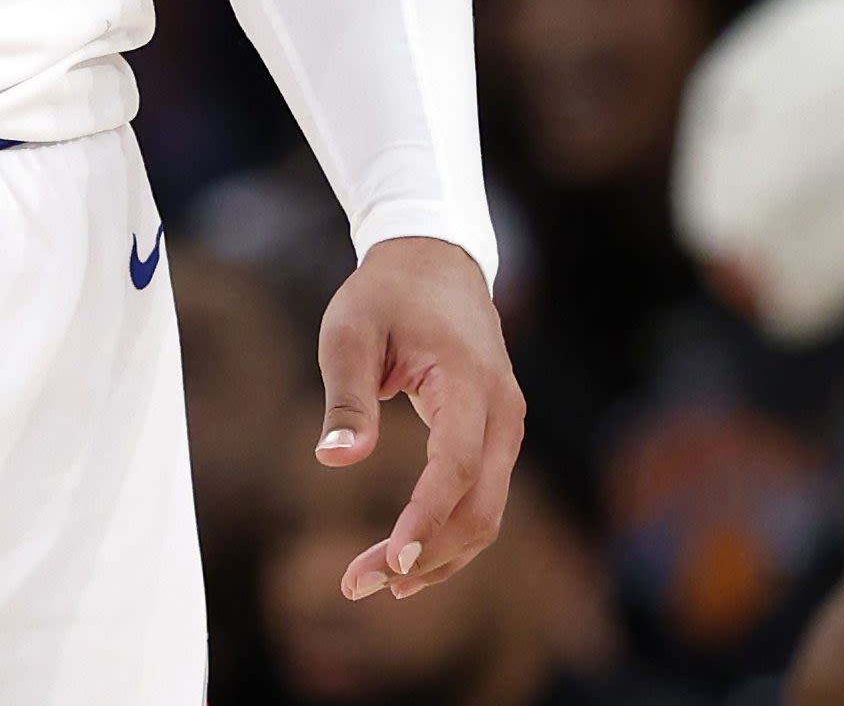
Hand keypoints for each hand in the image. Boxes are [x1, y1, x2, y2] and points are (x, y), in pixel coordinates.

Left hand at [311, 235, 525, 600]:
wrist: (435, 260)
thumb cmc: (385, 294)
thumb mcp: (348, 332)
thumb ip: (346, 398)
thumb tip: (336, 460)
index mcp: (469, 383)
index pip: (455, 468)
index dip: (424, 520)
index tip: (388, 562)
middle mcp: (502, 412)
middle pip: (479, 508)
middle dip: (424, 555)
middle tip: (357, 583)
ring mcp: (507, 427)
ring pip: (486, 514)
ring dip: (437, 556)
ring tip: (373, 584)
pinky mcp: (496, 437)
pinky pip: (483, 500)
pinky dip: (450, 537)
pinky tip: (407, 564)